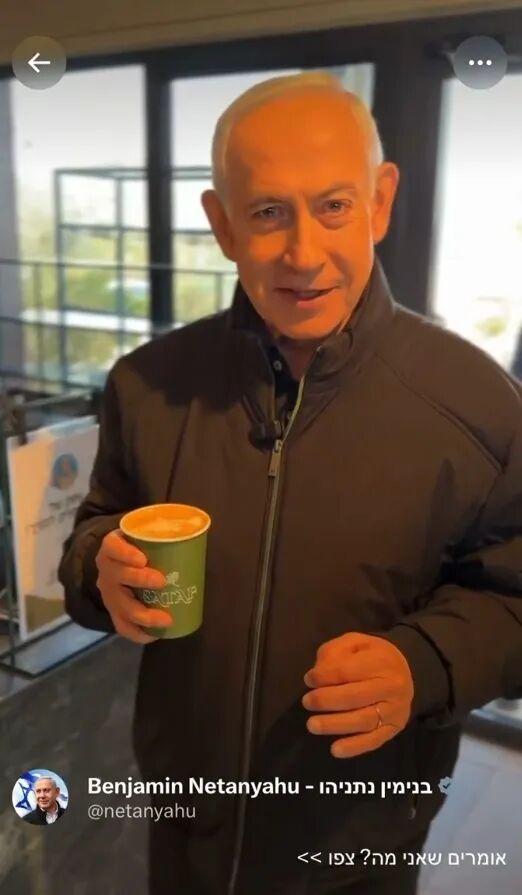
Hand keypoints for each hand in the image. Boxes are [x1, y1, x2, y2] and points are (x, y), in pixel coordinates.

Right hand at [95, 529, 170, 643]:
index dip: (124, 553)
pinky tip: (155, 635)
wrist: (117, 562)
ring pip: (120, 606)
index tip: (143, 559)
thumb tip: (199, 531)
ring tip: (166, 619)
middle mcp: (106, 570)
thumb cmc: (139, 546)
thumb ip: (164, 533)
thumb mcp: (145, 534)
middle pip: (117, 576)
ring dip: (143, 615)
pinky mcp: (114, 611)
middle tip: (162, 581)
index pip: (112, 547)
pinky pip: (122, 626)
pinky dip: (138, 633)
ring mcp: (108, 593)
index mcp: (112, 547)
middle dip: (139, 580)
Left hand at [301, 632, 413, 757]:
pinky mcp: (393, 729)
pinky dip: (354, 747)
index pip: (348, 671)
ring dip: (335, 725)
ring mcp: (394, 710)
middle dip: (326, 700)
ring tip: (312, 725)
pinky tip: (335, 750)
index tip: (308, 679)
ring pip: (363, 720)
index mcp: (382, 661)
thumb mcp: (355, 642)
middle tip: (306, 702)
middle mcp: (391, 687)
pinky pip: (374, 740)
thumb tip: (318, 674)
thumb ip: (335, 652)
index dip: (325, 676)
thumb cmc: (372, 656)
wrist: (406, 671)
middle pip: (355, 697)